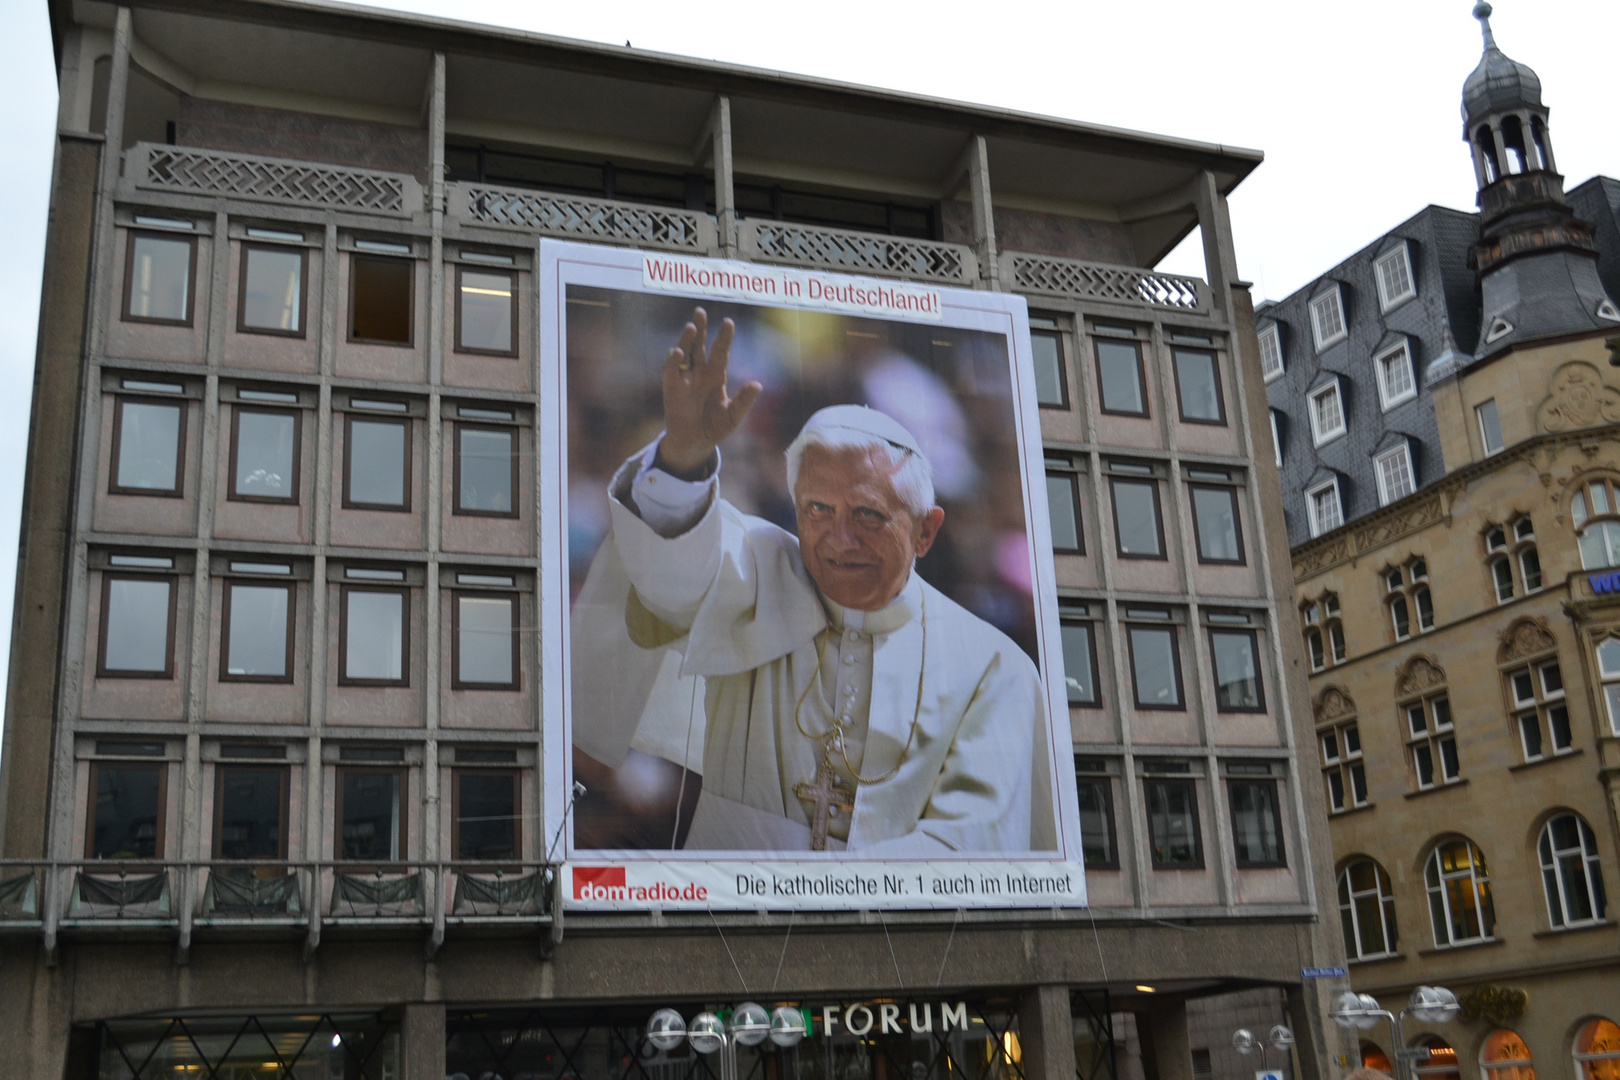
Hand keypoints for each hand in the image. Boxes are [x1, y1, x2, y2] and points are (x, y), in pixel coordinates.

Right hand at [657, 307, 761, 478]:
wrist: (695, 443)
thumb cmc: (715, 428)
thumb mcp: (734, 416)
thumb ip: (744, 401)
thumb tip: (758, 384)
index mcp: (717, 376)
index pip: (721, 352)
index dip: (724, 338)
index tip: (728, 323)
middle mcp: (700, 373)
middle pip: (700, 345)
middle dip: (701, 328)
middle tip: (700, 311)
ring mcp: (685, 379)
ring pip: (685, 353)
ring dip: (687, 340)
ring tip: (692, 326)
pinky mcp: (672, 388)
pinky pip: (671, 371)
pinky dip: (674, 361)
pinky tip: (680, 352)